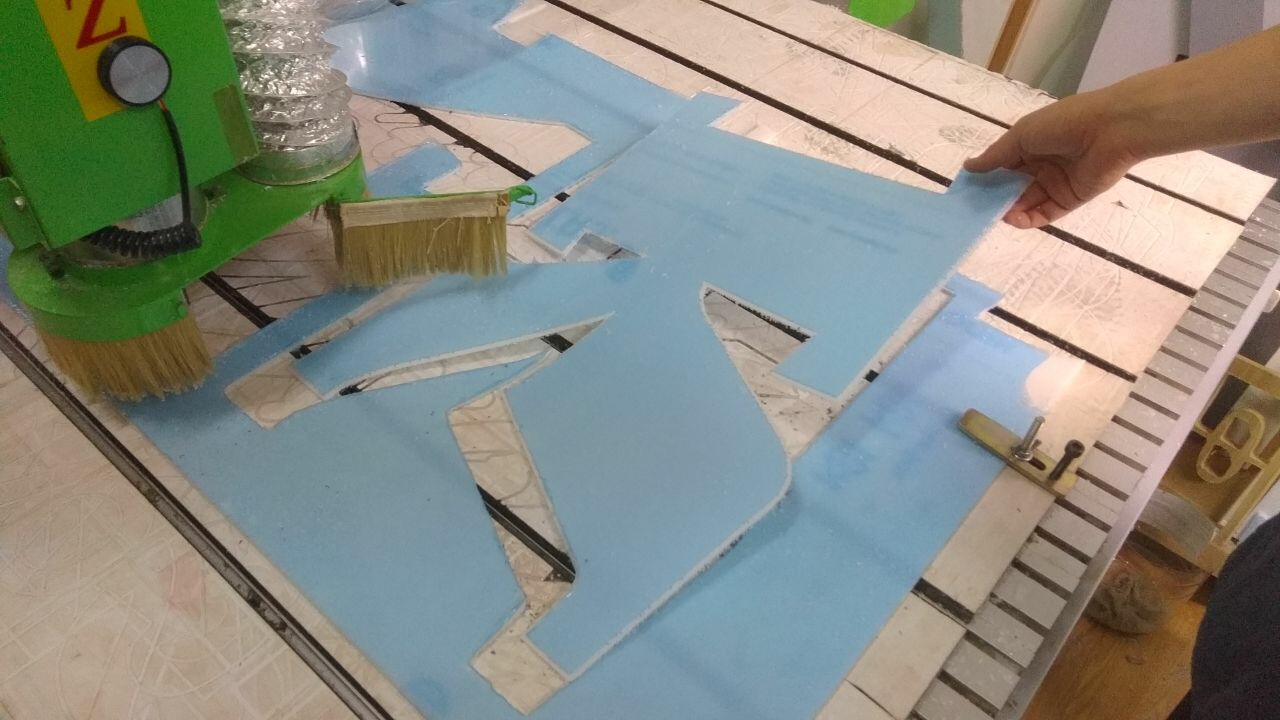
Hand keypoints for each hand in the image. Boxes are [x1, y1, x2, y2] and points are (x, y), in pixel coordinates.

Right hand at [964, 92, 1140, 228]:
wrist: (1111, 130)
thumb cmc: (1063, 124)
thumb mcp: (1022, 134)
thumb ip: (996, 156)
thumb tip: (968, 167)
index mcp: (1030, 144)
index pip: (1002, 165)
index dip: (986, 177)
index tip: (967, 191)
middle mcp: (1042, 164)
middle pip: (1013, 186)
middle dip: (995, 197)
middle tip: (976, 209)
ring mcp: (1056, 183)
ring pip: (1026, 202)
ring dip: (1010, 209)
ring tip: (995, 214)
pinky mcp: (1070, 199)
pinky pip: (1045, 213)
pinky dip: (1028, 219)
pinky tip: (1014, 219)